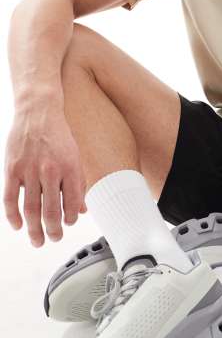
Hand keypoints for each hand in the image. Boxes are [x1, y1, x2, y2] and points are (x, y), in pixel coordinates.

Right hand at [3, 110, 87, 246]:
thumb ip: (78, 183)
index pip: (72, 201)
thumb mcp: (75, 156)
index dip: (71, 217)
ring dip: (34, 229)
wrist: (38, 111)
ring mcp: (29, 170)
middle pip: (51, 210)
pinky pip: (10, 199)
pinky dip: (13, 216)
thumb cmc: (58, 135)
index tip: (69, 223)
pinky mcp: (11, 169)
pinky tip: (18, 225)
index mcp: (70, 166)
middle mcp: (50, 170)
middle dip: (53, 230)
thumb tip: (81, 210)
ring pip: (30, 209)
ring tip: (38, 240)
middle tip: (54, 239)